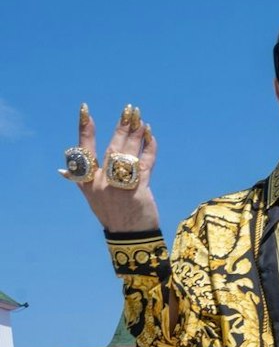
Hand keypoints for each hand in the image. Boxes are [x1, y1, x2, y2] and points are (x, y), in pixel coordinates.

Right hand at [63, 103, 160, 234]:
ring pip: (128, 153)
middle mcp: (101, 182)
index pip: (83, 150)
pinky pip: (144, 164)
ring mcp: (119, 186)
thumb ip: (80, 181)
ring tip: (139, 117)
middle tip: (128, 109)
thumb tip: (61, 171)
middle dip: (120, 127)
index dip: (84, 130)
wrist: (130, 236)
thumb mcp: (91, 198)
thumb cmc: (112, 214)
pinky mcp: (137, 190)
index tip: (85, 110)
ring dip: (135, 134)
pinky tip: (150, 135)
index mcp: (86, 182)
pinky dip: (149, 148)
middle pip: (112, 148)